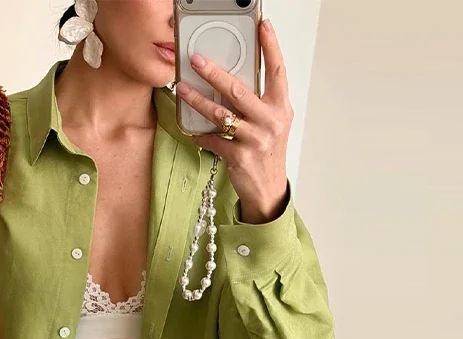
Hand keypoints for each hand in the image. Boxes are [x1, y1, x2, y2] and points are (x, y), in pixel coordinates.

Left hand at [176, 18, 292, 223]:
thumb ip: (259, 102)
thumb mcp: (271, 123)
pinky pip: (213, 140)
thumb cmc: (266, 152)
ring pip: (221, 114)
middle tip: (196, 60)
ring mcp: (255, 139)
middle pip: (239, 89)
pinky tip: (192, 131)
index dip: (271, 47)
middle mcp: (270, 121)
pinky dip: (200, 135)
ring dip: (198, 101)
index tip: (262, 26)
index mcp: (280, 108)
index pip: (277, 71)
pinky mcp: (239, 156)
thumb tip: (232, 80)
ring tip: (182, 89)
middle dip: (214, 73)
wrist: (268, 189)